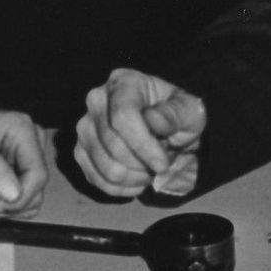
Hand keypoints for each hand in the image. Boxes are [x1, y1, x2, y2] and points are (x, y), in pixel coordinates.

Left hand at [0, 95, 53, 216]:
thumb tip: (13, 192)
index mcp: (23, 131)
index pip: (37, 175)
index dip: (18, 198)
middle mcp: (28, 147)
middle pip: (32, 192)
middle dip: (1, 205)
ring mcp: (21, 163)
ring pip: (24, 203)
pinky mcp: (12, 177)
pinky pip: (12, 204)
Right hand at [74, 68, 206, 198]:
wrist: (167, 131)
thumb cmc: (178, 117)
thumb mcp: (189, 111)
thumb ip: (175, 114)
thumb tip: (153, 121)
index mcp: (123, 82)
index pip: (123, 116)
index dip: (143, 145)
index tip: (163, 163)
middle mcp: (96, 101)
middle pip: (112, 145)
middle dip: (142, 165)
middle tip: (161, 166)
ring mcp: (85, 128)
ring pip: (105, 166)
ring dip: (134, 178)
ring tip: (150, 171)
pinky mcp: (81, 151)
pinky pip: (97, 179)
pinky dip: (122, 188)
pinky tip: (138, 180)